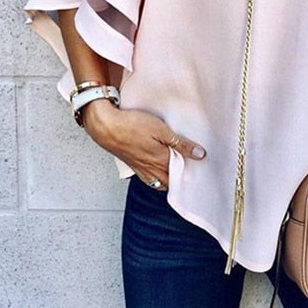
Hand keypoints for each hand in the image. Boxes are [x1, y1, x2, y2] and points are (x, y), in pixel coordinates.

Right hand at [81, 101, 205, 188]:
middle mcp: (151, 170)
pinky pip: (148, 179)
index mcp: (161, 161)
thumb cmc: (132, 125)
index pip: (182, 175)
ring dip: (169, 181)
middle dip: (182, 181)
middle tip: (192, 173)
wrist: (105, 126)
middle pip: (171, 183)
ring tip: (178, 173)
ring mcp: (140, 169)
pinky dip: (156, 179)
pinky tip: (158, 170)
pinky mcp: (132, 165)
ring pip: (159, 183)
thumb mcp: (161, 130)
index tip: (201, 171)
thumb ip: (180, 144)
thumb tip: (199, 154)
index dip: (192, 174)